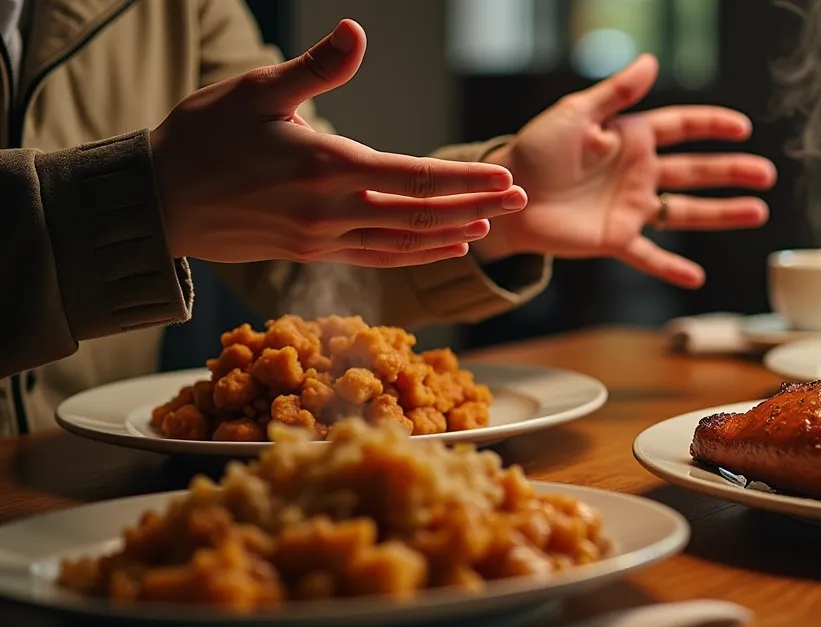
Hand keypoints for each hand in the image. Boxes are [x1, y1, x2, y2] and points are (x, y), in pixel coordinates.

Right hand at [151, 20, 527, 267]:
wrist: (155, 203)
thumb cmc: (202, 138)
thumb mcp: (256, 91)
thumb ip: (315, 69)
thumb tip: (356, 32)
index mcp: (328, 169)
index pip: (416, 178)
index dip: (466, 180)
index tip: (507, 177)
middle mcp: (332, 211)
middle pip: (422, 215)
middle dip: (477, 206)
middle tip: (523, 200)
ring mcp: (322, 238)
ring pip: (404, 242)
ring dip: (452, 234)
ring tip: (493, 225)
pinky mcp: (311, 253)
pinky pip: (377, 256)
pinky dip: (415, 253)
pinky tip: (442, 247)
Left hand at [476, 54, 775, 287]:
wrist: (506, 196)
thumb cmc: (534, 150)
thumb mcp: (575, 114)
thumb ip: (615, 92)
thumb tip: (651, 61)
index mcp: (630, 138)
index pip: (681, 127)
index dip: (711, 126)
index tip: (741, 128)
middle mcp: (637, 173)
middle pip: (695, 171)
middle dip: (731, 171)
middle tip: (766, 174)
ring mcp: (630, 208)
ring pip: (685, 212)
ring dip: (721, 213)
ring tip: (756, 212)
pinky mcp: (615, 238)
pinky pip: (649, 256)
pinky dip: (671, 267)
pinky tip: (696, 278)